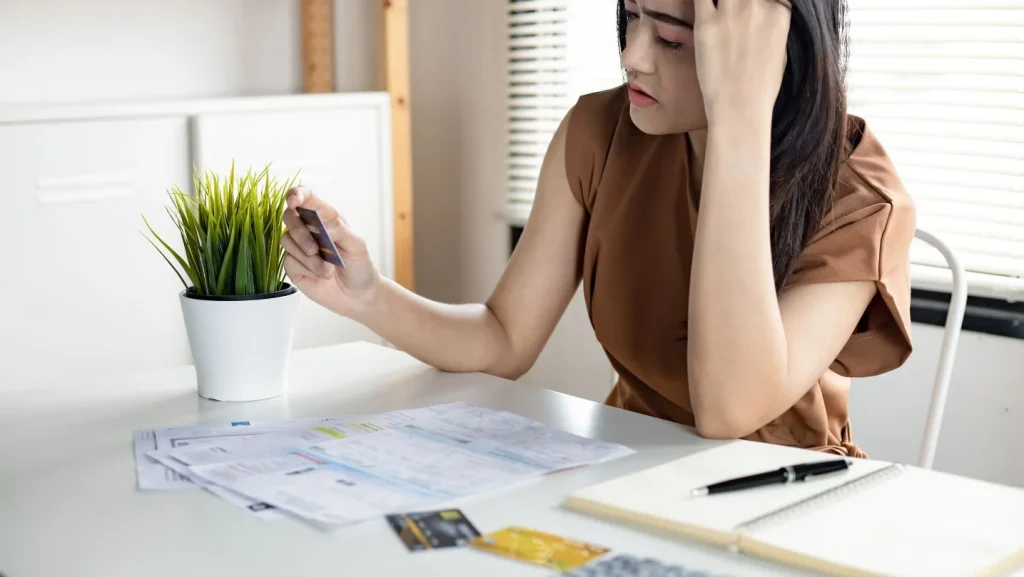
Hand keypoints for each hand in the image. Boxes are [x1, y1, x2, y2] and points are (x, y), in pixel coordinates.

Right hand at [281, 186, 380, 316]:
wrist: (358, 296)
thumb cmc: (360, 266)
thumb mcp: (357, 246)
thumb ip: (340, 230)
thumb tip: (322, 223)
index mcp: (326, 218)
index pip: (306, 197)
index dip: (296, 194)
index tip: (294, 201)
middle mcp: (309, 229)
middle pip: (289, 216)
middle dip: (300, 232)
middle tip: (315, 249)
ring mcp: (299, 247)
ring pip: (287, 240)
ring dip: (308, 257)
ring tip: (328, 270)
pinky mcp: (294, 265)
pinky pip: (289, 260)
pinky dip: (307, 268)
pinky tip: (321, 275)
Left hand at [693, 0, 790, 123]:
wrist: (740, 107)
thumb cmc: (761, 87)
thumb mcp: (781, 52)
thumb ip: (773, 26)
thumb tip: (766, 18)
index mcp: (779, 12)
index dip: (756, 1)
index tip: (747, 9)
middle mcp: (757, 6)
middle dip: (738, 0)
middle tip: (730, 12)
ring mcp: (731, 13)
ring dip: (720, 0)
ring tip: (717, 12)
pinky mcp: (706, 24)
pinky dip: (702, 0)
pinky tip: (703, 7)